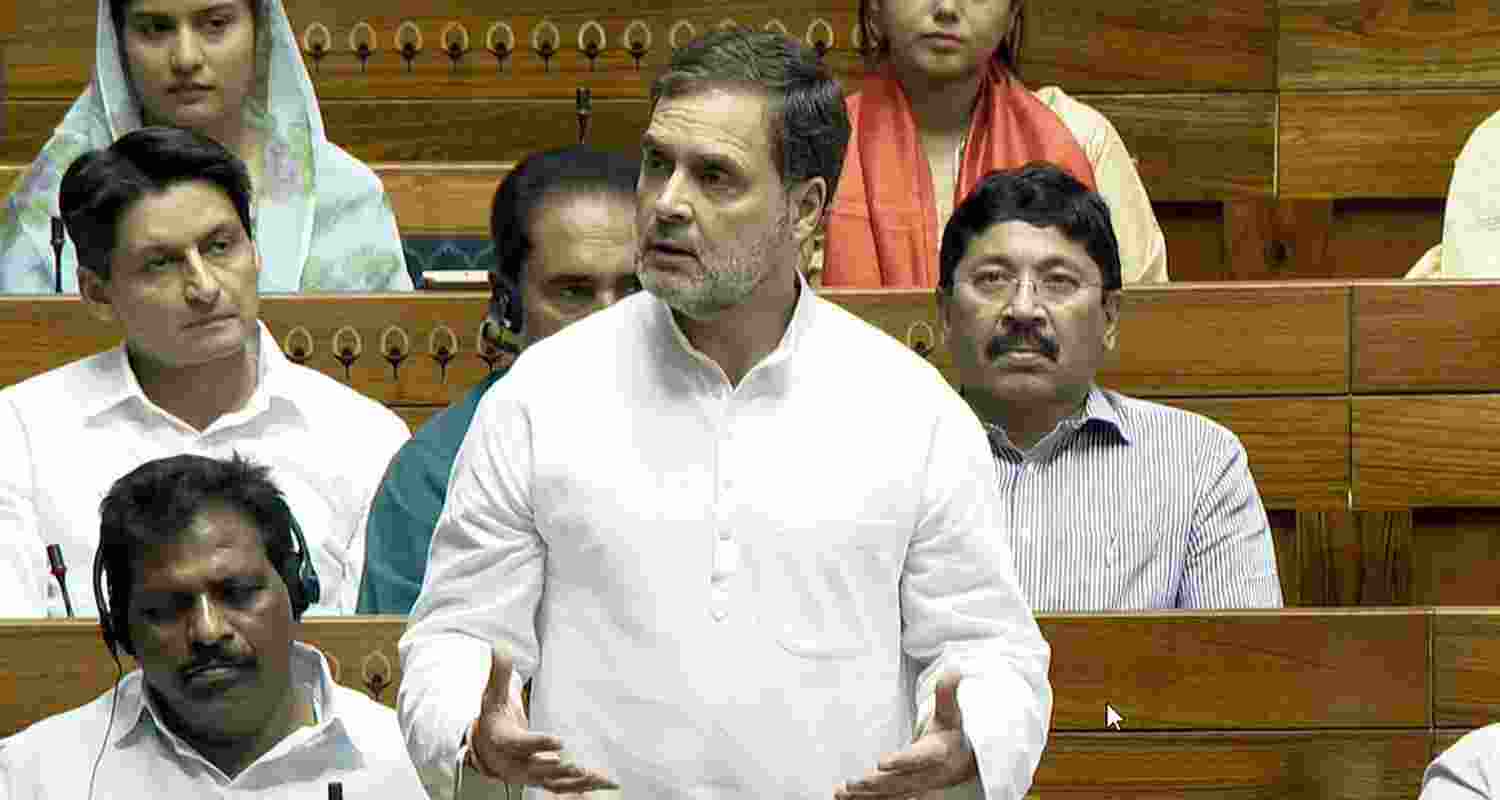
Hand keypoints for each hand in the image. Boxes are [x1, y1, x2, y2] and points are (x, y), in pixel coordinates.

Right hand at [468, 644, 617, 793]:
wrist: (487, 748)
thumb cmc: (493, 719)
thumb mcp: (492, 697)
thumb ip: (498, 674)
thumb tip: (500, 647)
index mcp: (503, 742)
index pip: (521, 744)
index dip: (539, 743)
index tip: (558, 740)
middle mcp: (515, 764)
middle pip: (537, 769)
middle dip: (558, 768)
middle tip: (578, 764)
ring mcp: (529, 775)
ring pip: (552, 782)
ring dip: (575, 781)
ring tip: (597, 776)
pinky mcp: (542, 780)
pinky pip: (563, 788)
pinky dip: (584, 788)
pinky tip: (606, 784)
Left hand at [834, 671, 976, 798]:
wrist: (962, 761)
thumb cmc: (950, 734)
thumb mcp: (951, 713)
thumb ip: (947, 694)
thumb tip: (953, 672)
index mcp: (937, 754)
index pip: (919, 759)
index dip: (902, 761)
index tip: (882, 761)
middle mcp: (927, 775)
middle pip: (901, 782)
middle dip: (877, 783)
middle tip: (854, 781)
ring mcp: (916, 787)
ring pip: (891, 796)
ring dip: (867, 796)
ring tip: (844, 792)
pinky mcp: (905, 793)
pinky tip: (844, 799)